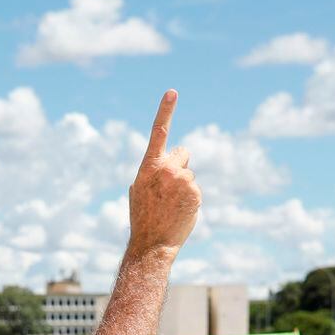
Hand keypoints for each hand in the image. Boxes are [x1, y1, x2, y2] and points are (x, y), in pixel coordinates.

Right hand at [127, 90, 199, 257]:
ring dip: (184, 186)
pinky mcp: (195, 191)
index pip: (158, 133)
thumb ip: (152, 171)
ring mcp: (182, 180)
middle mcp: (165, 169)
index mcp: (148, 167)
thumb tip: (170, 162)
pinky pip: (196, 188)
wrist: (152, 243)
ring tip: (171, 205)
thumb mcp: (139, 190)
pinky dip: (190, 198)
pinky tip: (179, 211)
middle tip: (169, 188)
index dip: (165, 111)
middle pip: (182, 153)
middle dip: (179, 165)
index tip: (172, 92)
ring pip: (189, 174)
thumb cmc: (143, 217)